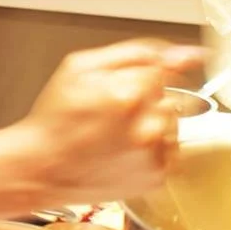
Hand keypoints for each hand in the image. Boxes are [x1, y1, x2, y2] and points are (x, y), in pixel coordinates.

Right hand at [19, 39, 205, 204]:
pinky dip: (150, 148)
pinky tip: (122, 149)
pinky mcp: (156, 176)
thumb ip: (136, 52)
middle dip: (144, 100)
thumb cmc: (55, 118)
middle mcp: (146, 125)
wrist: (42, 166)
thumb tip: (188, 55)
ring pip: (171, 123)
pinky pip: (168, 151)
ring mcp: (153, 154)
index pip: (161, 70)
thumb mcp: (79, 67)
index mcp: (128, 92)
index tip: (121, 87)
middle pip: (169, 96)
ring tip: (115, 132)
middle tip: (110, 112)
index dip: (136, 76)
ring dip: (149, 123)